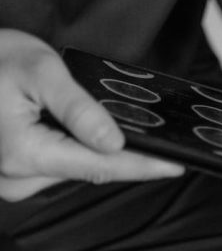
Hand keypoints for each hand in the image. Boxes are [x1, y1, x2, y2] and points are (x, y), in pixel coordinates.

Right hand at [0, 31, 183, 201]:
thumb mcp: (41, 71)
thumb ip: (78, 109)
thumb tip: (112, 141)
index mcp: (24, 154)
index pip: (100, 167)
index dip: (143, 166)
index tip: (176, 166)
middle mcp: (16, 177)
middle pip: (90, 170)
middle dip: (127, 155)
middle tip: (161, 139)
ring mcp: (12, 179)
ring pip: (76, 168)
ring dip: (101, 151)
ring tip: (122, 128)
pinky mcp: (15, 172)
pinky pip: (60, 164)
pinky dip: (79, 149)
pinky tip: (92, 132)